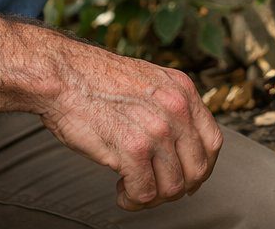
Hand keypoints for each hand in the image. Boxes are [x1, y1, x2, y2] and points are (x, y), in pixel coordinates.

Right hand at [38, 41, 222, 210]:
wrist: (61, 74)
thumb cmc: (94, 80)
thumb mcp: (148, 81)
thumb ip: (169, 107)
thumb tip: (180, 144)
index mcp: (182, 90)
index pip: (212, 142)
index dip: (201, 167)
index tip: (188, 178)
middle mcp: (176, 109)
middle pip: (197, 169)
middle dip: (176, 187)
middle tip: (154, 187)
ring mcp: (157, 129)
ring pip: (171, 187)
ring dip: (152, 196)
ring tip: (132, 188)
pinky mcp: (133, 149)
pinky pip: (145, 193)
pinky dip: (133, 200)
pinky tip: (121, 191)